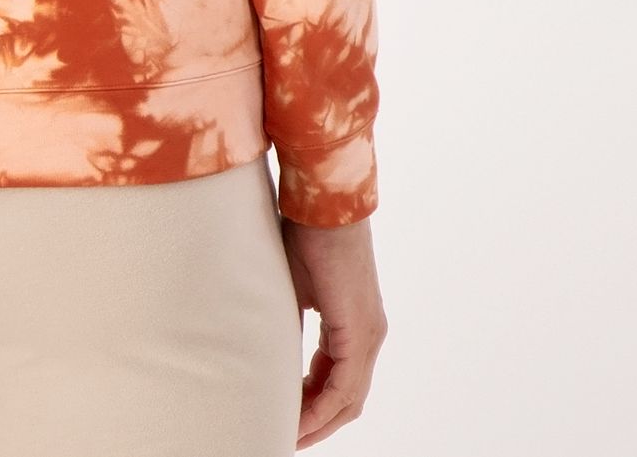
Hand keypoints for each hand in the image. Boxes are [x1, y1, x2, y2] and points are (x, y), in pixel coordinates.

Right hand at [281, 216, 387, 445]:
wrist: (322, 203)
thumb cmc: (304, 233)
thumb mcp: (291, 289)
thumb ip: (289, 322)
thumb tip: (267, 347)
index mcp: (354, 324)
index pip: (337, 380)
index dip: (312, 404)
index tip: (285, 417)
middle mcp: (369, 334)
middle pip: (346, 399)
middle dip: (316, 422)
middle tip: (286, 436)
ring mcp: (368, 334)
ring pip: (348, 398)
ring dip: (318, 421)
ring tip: (288, 436)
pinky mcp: (360, 331)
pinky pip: (344, 387)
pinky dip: (321, 408)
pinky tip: (298, 420)